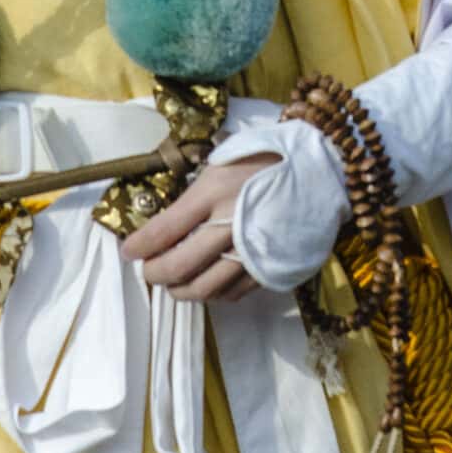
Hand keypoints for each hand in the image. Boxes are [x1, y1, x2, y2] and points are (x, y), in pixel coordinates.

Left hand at [121, 153, 278, 303]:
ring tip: (172, 282)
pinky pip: (231, 293)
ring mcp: (251, 252)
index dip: (140, 246)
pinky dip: (212, 293)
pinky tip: (205, 282)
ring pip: (203, 288)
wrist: (323, 172)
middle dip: (154, 273)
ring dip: (180, 290)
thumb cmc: (268, 158)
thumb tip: (165, 222)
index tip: (128, 250)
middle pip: (178, 266)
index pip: (164, 229)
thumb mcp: (224, 161)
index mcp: (215, 192)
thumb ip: (195, 193)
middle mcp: (230, 226)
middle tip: (147, 270)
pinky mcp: (269, 269)